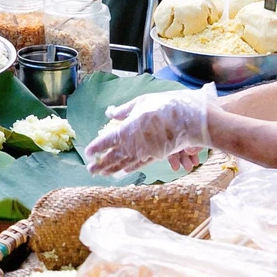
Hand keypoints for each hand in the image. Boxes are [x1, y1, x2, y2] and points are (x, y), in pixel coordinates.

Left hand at [83, 86, 216, 175]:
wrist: (188, 119)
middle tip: (90, 169)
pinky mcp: (156, 156)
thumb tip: (111, 113)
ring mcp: (145, 152)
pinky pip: (139, 164)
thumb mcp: (141, 102)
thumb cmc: (164, 106)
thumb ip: (124, 110)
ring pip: (125, 163)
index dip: (96, 148)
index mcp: (127, 130)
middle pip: (113, 157)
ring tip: (102, 174)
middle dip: (101, 164)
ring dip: (112, 169)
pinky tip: (123, 172)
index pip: (107, 142)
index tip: (87, 153)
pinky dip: (130, 168)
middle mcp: (134, 144)